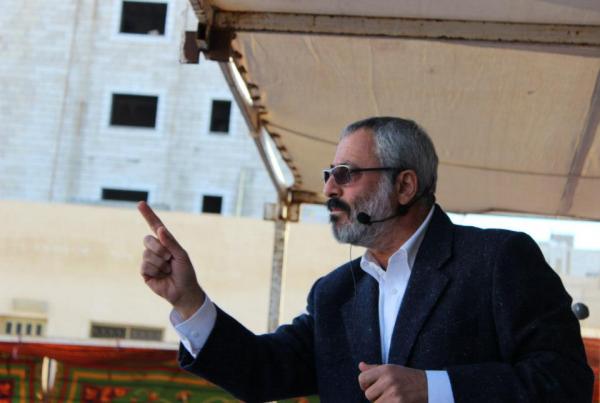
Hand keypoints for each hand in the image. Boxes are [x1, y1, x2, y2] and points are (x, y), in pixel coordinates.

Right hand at [138, 201, 204, 318]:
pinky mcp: (144, 272)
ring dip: (160, 263)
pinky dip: (155, 270)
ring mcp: (149, 260)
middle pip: (147, 239)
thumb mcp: (181, 255)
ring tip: (168, 270)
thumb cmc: (185, 272)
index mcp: (166, 242)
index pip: (154, 226)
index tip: (140, 203)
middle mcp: (156, 249)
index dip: (148, 215)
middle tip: (169, 259)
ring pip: (146, 254)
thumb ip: (171, 242)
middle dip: (159, 249)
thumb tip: (159, 229)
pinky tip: (161, 276)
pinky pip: (144, 266)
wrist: (183, 291)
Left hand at [358, 362, 426, 402]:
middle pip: (368, 394)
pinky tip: (395, 402)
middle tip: (386, 393)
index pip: (362, 378)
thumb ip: (374, 369)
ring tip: (392, 398)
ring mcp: (394, 392)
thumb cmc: (407, 378)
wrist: (429, 387)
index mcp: (386, 369)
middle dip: (375, 396)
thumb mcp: (392, 369)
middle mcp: (388, 379)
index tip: (373, 387)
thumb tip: (360, 366)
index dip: (365, 385)